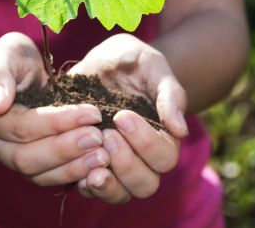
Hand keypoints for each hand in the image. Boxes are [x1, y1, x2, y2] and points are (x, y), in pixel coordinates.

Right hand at [0, 32, 109, 185]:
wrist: (8, 72)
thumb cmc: (9, 58)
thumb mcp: (6, 52)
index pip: (21, 127)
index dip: (57, 122)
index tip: (92, 113)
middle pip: (26, 157)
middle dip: (66, 149)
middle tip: (99, 137)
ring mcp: (5, 158)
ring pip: (37, 174)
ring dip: (72, 167)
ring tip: (103, 156)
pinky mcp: (24, 165)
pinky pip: (46, 178)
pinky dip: (72, 175)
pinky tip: (97, 167)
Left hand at [69, 33, 187, 202]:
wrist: (98, 62)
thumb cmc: (131, 61)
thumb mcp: (150, 64)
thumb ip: (169, 93)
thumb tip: (181, 129)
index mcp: (162, 137)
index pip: (165, 158)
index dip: (146, 142)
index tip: (122, 116)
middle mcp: (142, 158)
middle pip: (146, 184)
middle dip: (126, 163)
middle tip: (106, 134)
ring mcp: (115, 165)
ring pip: (121, 194)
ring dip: (107, 182)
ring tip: (92, 161)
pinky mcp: (88, 165)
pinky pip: (90, 190)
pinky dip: (83, 184)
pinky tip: (74, 166)